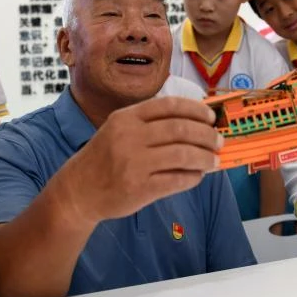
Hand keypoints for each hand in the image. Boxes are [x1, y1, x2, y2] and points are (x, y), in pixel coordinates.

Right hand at [61, 97, 221, 223]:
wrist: (78, 190)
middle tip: (218, 141)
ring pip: (183, 154)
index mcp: (127, 117)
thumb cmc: (105, 157)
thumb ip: (150, 123)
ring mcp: (133, 163)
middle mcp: (129, 137)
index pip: (169, 105)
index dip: (196, 109)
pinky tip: (198, 176)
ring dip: (205, 157)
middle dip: (206, 135)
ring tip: (214, 161)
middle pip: (181, 129)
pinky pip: (176, 180)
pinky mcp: (139, 188)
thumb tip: (197, 123)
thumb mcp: (119, 129)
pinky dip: (193, 177)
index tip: (210, 117)